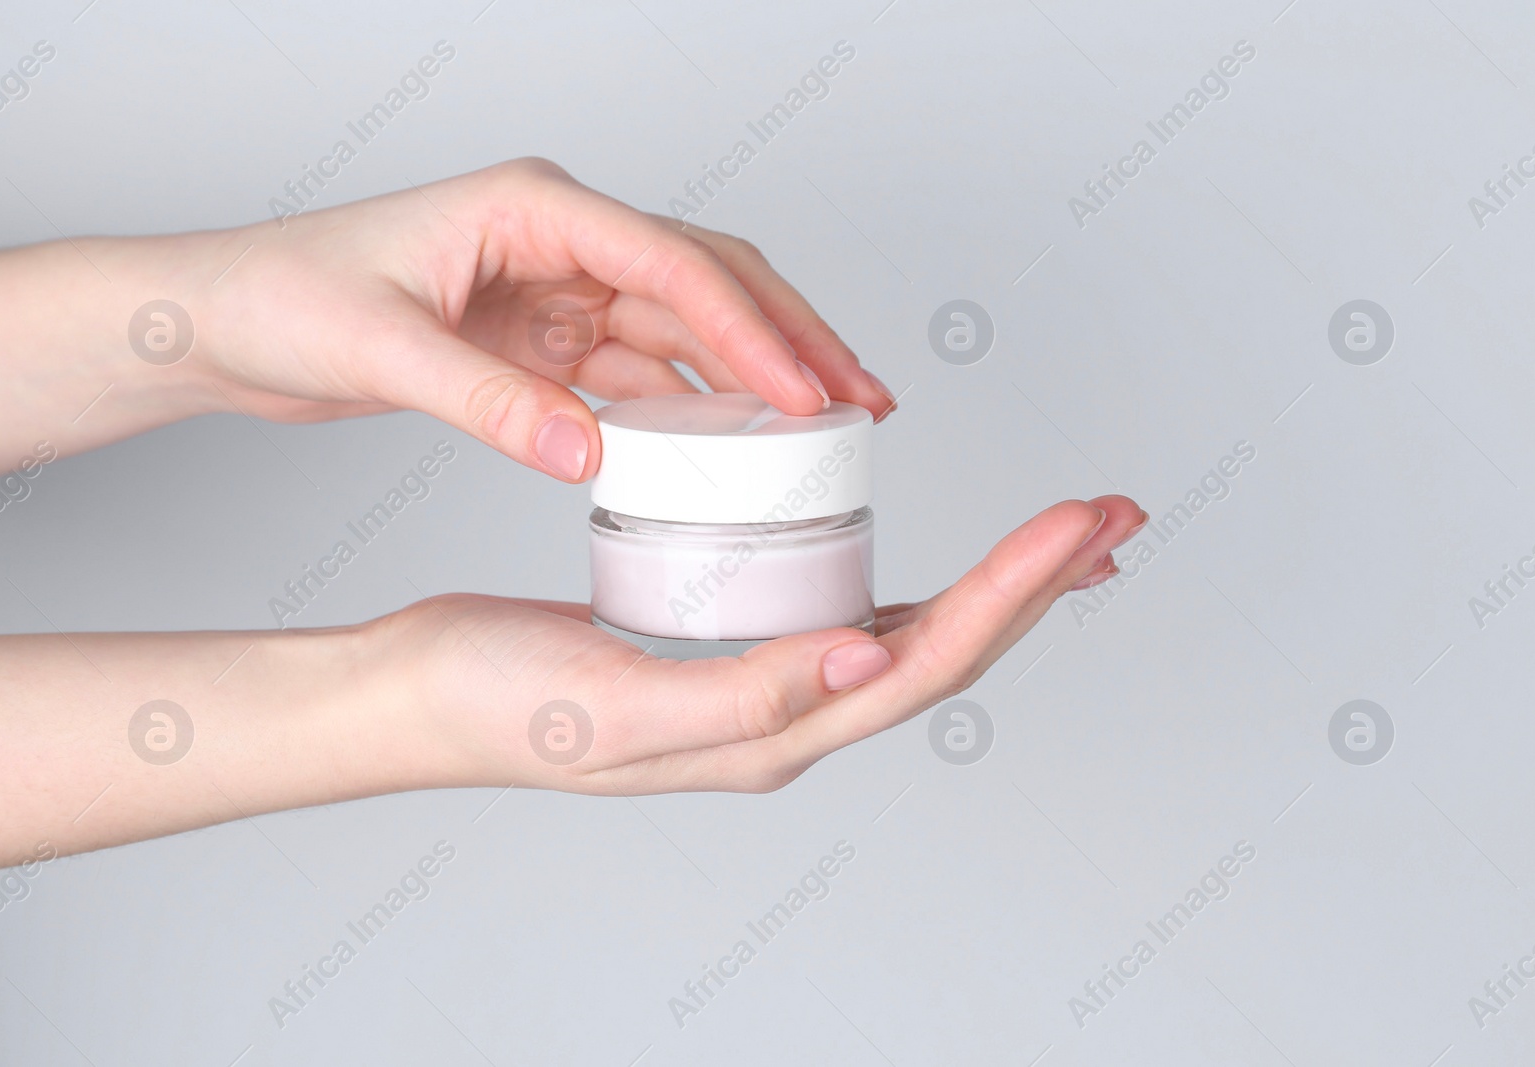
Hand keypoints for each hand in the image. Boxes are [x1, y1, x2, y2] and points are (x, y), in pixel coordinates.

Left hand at [195, 157, 898, 481]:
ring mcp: (559, 286)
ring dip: (756, 375)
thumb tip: (586, 457)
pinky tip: (732, 443)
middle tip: (862, 402)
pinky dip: (691, 404)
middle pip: (709, 281)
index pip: (671, 262)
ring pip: (688, 325)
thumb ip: (486, 403)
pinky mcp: (546, 335)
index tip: (806, 394)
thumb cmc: (285, 297)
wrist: (229, 318)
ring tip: (825, 428)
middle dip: (792, 341)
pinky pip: (641, 367)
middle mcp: (561, 238)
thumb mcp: (379, 350)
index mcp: (533, 208)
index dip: (750, 330)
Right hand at [394, 497, 1141, 792]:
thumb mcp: (616, 706)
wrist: (420, 695)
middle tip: (1114, 519)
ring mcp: (767, 683)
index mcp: (772, 733)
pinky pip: (860, 614)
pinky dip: (930, 582)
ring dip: (1002, 586)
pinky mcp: (739, 648)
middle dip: (1041, 586)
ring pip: (918, 634)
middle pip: (946, 649)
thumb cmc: (496, 701)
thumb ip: (745, 696)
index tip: (1077, 522)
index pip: (926, 658)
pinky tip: (954, 562)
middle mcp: (787, 716)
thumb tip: (872, 658)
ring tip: (1068, 538)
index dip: (1014, 591)